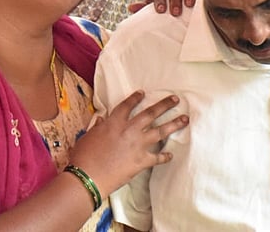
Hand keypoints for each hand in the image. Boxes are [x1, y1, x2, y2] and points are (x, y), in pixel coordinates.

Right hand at [69, 91, 187, 194]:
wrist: (89, 176)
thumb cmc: (84, 156)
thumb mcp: (88, 136)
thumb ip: (98, 127)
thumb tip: (102, 120)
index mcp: (114, 122)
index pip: (127, 106)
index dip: (135, 98)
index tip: (143, 93)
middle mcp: (129, 130)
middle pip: (150, 113)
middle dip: (164, 105)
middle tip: (175, 100)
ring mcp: (138, 145)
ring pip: (160, 131)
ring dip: (174, 124)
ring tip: (185, 119)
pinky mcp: (142, 161)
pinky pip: (157, 158)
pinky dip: (164, 156)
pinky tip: (170, 155)